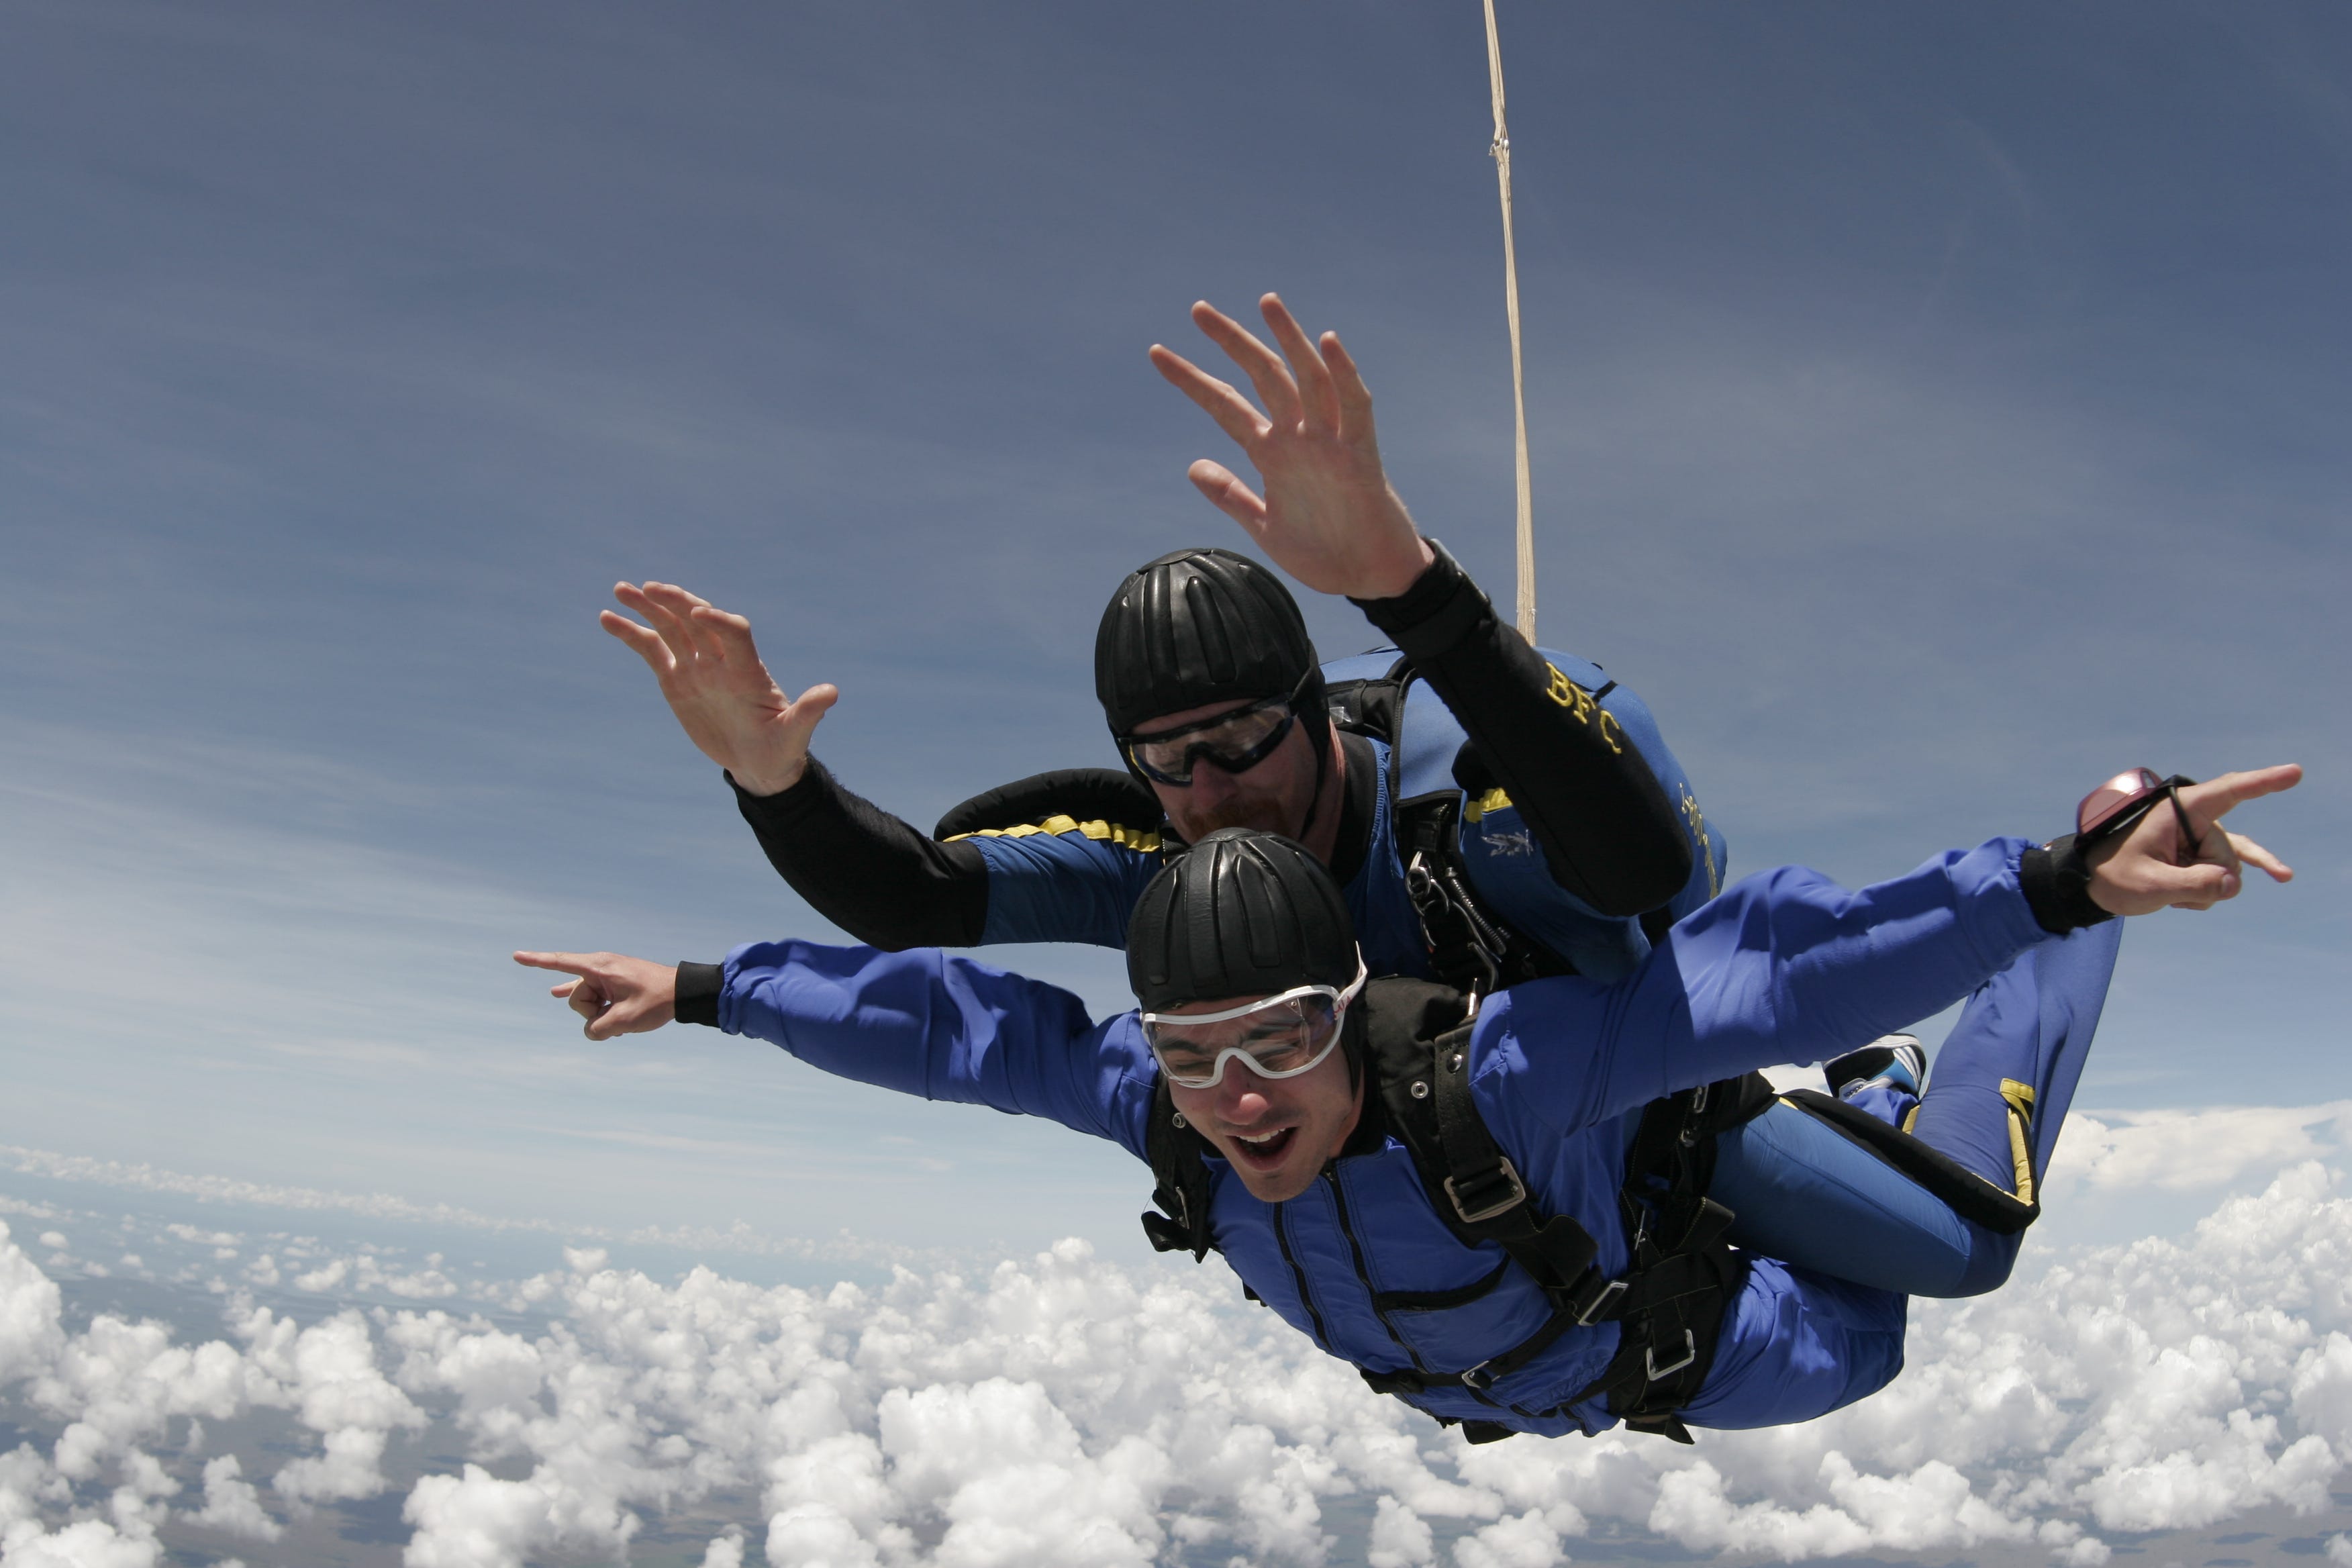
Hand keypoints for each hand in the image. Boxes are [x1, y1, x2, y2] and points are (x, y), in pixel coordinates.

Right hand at [512, 950, 678, 1039]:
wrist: (682, 993)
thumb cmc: (656, 1001)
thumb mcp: (624, 1021)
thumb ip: (597, 1030)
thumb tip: (591, 1031)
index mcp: (600, 967)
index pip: (561, 963)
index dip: (537, 961)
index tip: (516, 956)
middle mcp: (599, 968)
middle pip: (576, 996)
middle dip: (591, 1011)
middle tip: (621, 1010)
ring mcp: (605, 976)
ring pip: (587, 1002)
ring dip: (602, 1014)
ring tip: (625, 1012)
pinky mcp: (611, 983)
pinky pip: (593, 997)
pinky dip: (588, 1003)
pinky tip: (554, 992)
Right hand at [600, 582, 837, 795]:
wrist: (760, 762)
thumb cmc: (782, 748)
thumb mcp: (795, 733)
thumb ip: (808, 712)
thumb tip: (831, 693)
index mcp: (749, 670)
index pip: (734, 633)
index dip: (720, 622)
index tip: (701, 616)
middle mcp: (721, 660)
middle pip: (698, 620)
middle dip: (677, 602)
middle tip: (650, 588)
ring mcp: (697, 667)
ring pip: (671, 627)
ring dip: (647, 607)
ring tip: (620, 590)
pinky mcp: (676, 679)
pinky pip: (651, 650)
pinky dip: (631, 634)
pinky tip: (607, 618)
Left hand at [1149, 294, 1435, 600]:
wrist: (1368, 579)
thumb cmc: (1324, 551)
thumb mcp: (1264, 526)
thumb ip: (1231, 495)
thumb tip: (1193, 466)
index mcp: (1272, 453)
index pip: (1225, 406)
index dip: (1192, 380)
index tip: (1158, 354)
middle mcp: (1299, 438)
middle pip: (1262, 377)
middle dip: (1231, 342)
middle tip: (1197, 309)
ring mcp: (1330, 443)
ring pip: (1307, 379)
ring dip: (1288, 340)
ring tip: (1266, 302)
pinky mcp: (1361, 456)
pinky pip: (1354, 408)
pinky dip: (1343, 374)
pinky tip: (1327, 342)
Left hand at [2086, 764, 2299, 915]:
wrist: (2096, 885)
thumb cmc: (2115, 877)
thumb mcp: (2149, 885)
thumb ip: (2194, 886)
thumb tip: (2233, 885)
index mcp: (2179, 809)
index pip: (2229, 792)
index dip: (2263, 782)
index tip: (2295, 773)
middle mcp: (2196, 818)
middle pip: (2228, 854)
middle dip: (2204, 876)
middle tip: (2162, 877)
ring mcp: (2202, 836)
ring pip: (2228, 870)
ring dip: (2202, 888)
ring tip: (2166, 886)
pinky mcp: (2203, 853)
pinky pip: (2233, 867)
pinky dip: (2246, 873)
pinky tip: (2282, 875)